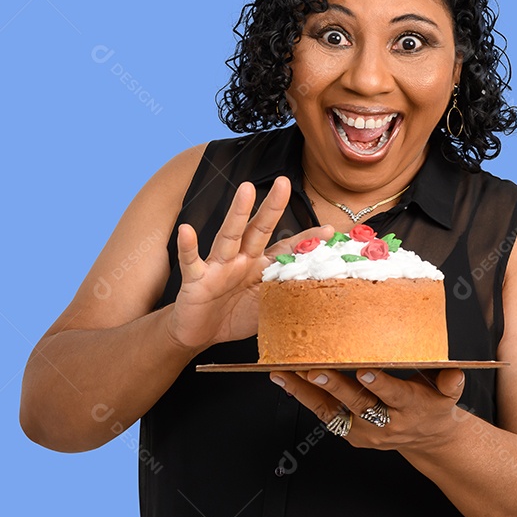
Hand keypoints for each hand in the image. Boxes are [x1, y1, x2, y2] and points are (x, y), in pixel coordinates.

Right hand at [165, 177, 331, 350]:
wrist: (198, 333)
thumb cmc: (232, 316)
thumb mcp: (264, 309)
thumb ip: (284, 298)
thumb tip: (319, 301)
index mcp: (259, 267)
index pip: (285, 249)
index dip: (306, 240)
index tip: (330, 232)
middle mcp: (240, 260)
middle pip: (258, 229)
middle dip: (272, 207)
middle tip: (284, 183)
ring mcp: (217, 266)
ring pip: (229, 235)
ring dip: (237, 213)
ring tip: (246, 190)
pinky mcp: (195, 278)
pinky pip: (191, 260)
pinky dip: (188, 246)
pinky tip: (187, 230)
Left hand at [270, 367, 465, 451]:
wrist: (427, 438)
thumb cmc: (432, 403)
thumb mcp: (447, 394)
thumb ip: (450, 382)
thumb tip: (454, 371)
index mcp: (409, 407)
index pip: (393, 395)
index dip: (379, 384)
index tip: (365, 371)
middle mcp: (384, 421)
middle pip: (357, 403)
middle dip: (334, 386)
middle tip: (315, 370)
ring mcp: (363, 430)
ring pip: (332, 410)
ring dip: (306, 391)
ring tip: (285, 372)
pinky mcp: (348, 432)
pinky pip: (323, 413)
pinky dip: (302, 396)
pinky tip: (285, 379)